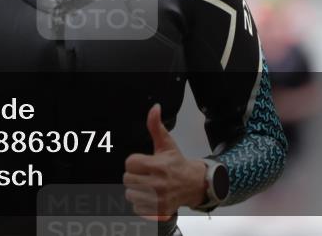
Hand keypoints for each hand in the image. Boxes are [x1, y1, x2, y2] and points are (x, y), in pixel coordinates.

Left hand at [123, 104, 207, 219]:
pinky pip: (137, 209)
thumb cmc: (177, 163)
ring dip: (136, 191)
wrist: (194, 184)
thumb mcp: (166, 144)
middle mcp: (158, 184)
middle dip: (134, 176)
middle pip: (127, 179)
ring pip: (130, 195)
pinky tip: (150, 197)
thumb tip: (154, 108)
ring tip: (147, 186)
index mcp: (158, 165)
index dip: (134, 162)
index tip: (143, 163)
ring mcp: (159, 199)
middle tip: (145, 174)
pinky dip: (141, 204)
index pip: (129, 163)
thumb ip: (156, 126)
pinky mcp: (159, 212)